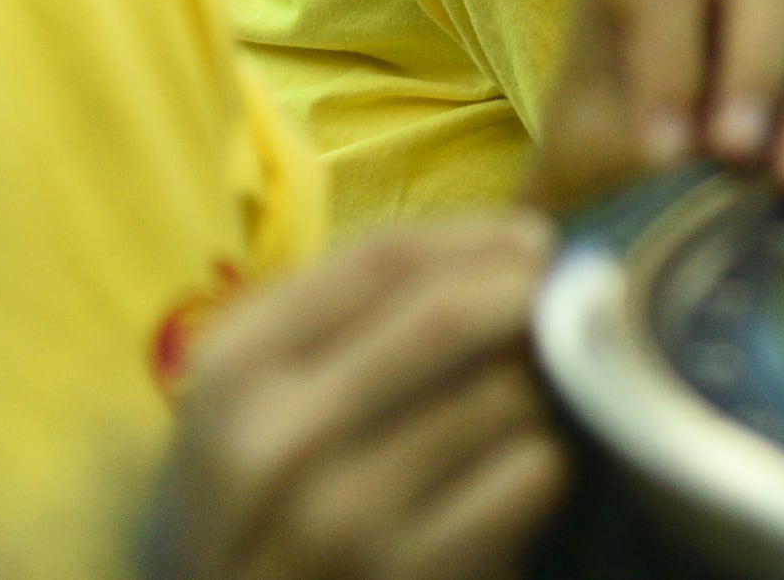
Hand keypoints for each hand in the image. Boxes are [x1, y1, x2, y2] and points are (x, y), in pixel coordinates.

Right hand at [140, 218, 564, 579]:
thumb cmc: (248, 504)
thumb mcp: (245, 399)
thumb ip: (336, 319)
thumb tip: (497, 247)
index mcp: (232, 368)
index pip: (379, 258)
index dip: (473, 237)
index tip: (527, 239)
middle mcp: (280, 437)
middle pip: (446, 316)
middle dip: (519, 294)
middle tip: (550, 299)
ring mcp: (344, 516)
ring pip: (499, 395)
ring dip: (529, 389)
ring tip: (509, 409)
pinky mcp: (410, 576)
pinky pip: (527, 477)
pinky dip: (539, 464)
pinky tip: (507, 478)